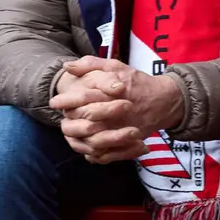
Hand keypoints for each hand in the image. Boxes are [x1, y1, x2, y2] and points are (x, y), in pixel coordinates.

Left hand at [53, 56, 184, 163]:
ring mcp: (123, 131)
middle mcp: (118, 113)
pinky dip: (93, 153)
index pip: (83, 98)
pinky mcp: (128, 144)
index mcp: (113, 93)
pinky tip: (84, 144)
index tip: (54, 102)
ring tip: (70, 131)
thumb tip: (67, 67)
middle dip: (70, 121)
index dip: (66, 101)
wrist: (164, 101)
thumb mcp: (115, 66)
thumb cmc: (136, 82)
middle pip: (86, 123)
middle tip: (63, 118)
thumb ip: (90, 64)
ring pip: (94, 142)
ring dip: (79, 139)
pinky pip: (106, 154)